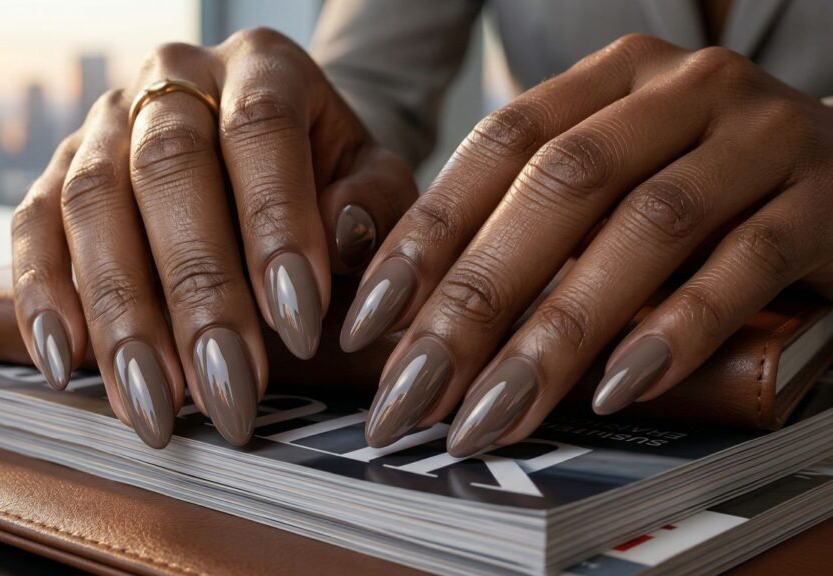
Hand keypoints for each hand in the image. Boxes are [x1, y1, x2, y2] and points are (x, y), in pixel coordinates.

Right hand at [11, 28, 415, 447]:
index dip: (276, 227)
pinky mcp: (57, 171)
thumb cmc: (327, 178)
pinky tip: (68, 365)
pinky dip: (43, 299)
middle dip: (198, 294)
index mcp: (262, 66)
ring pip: (92, 204)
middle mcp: (173, 80)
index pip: (260, 130)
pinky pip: (33, 228)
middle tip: (229, 393)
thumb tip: (342, 234)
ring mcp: (104, 123)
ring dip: (122, 315)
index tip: (299, 328)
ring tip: (157, 406)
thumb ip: (373, 206)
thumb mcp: (373, 182)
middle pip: (167, 171)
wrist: (269, 151)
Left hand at [343, 34, 832, 455]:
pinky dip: (674, 331)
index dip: (428, 233)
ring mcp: (759, 137)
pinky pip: (744, 265)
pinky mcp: (826, 200)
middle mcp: (681, 91)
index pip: (499, 145)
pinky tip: (616, 390)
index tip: (370, 323)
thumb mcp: (615, 185)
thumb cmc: (704, 192)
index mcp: (611, 79)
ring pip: (644, 229)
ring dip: (558, 332)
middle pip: (558, 188)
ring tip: (494, 411)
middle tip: (414, 393)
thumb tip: (420, 329)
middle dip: (476, 299)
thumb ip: (535, 230)